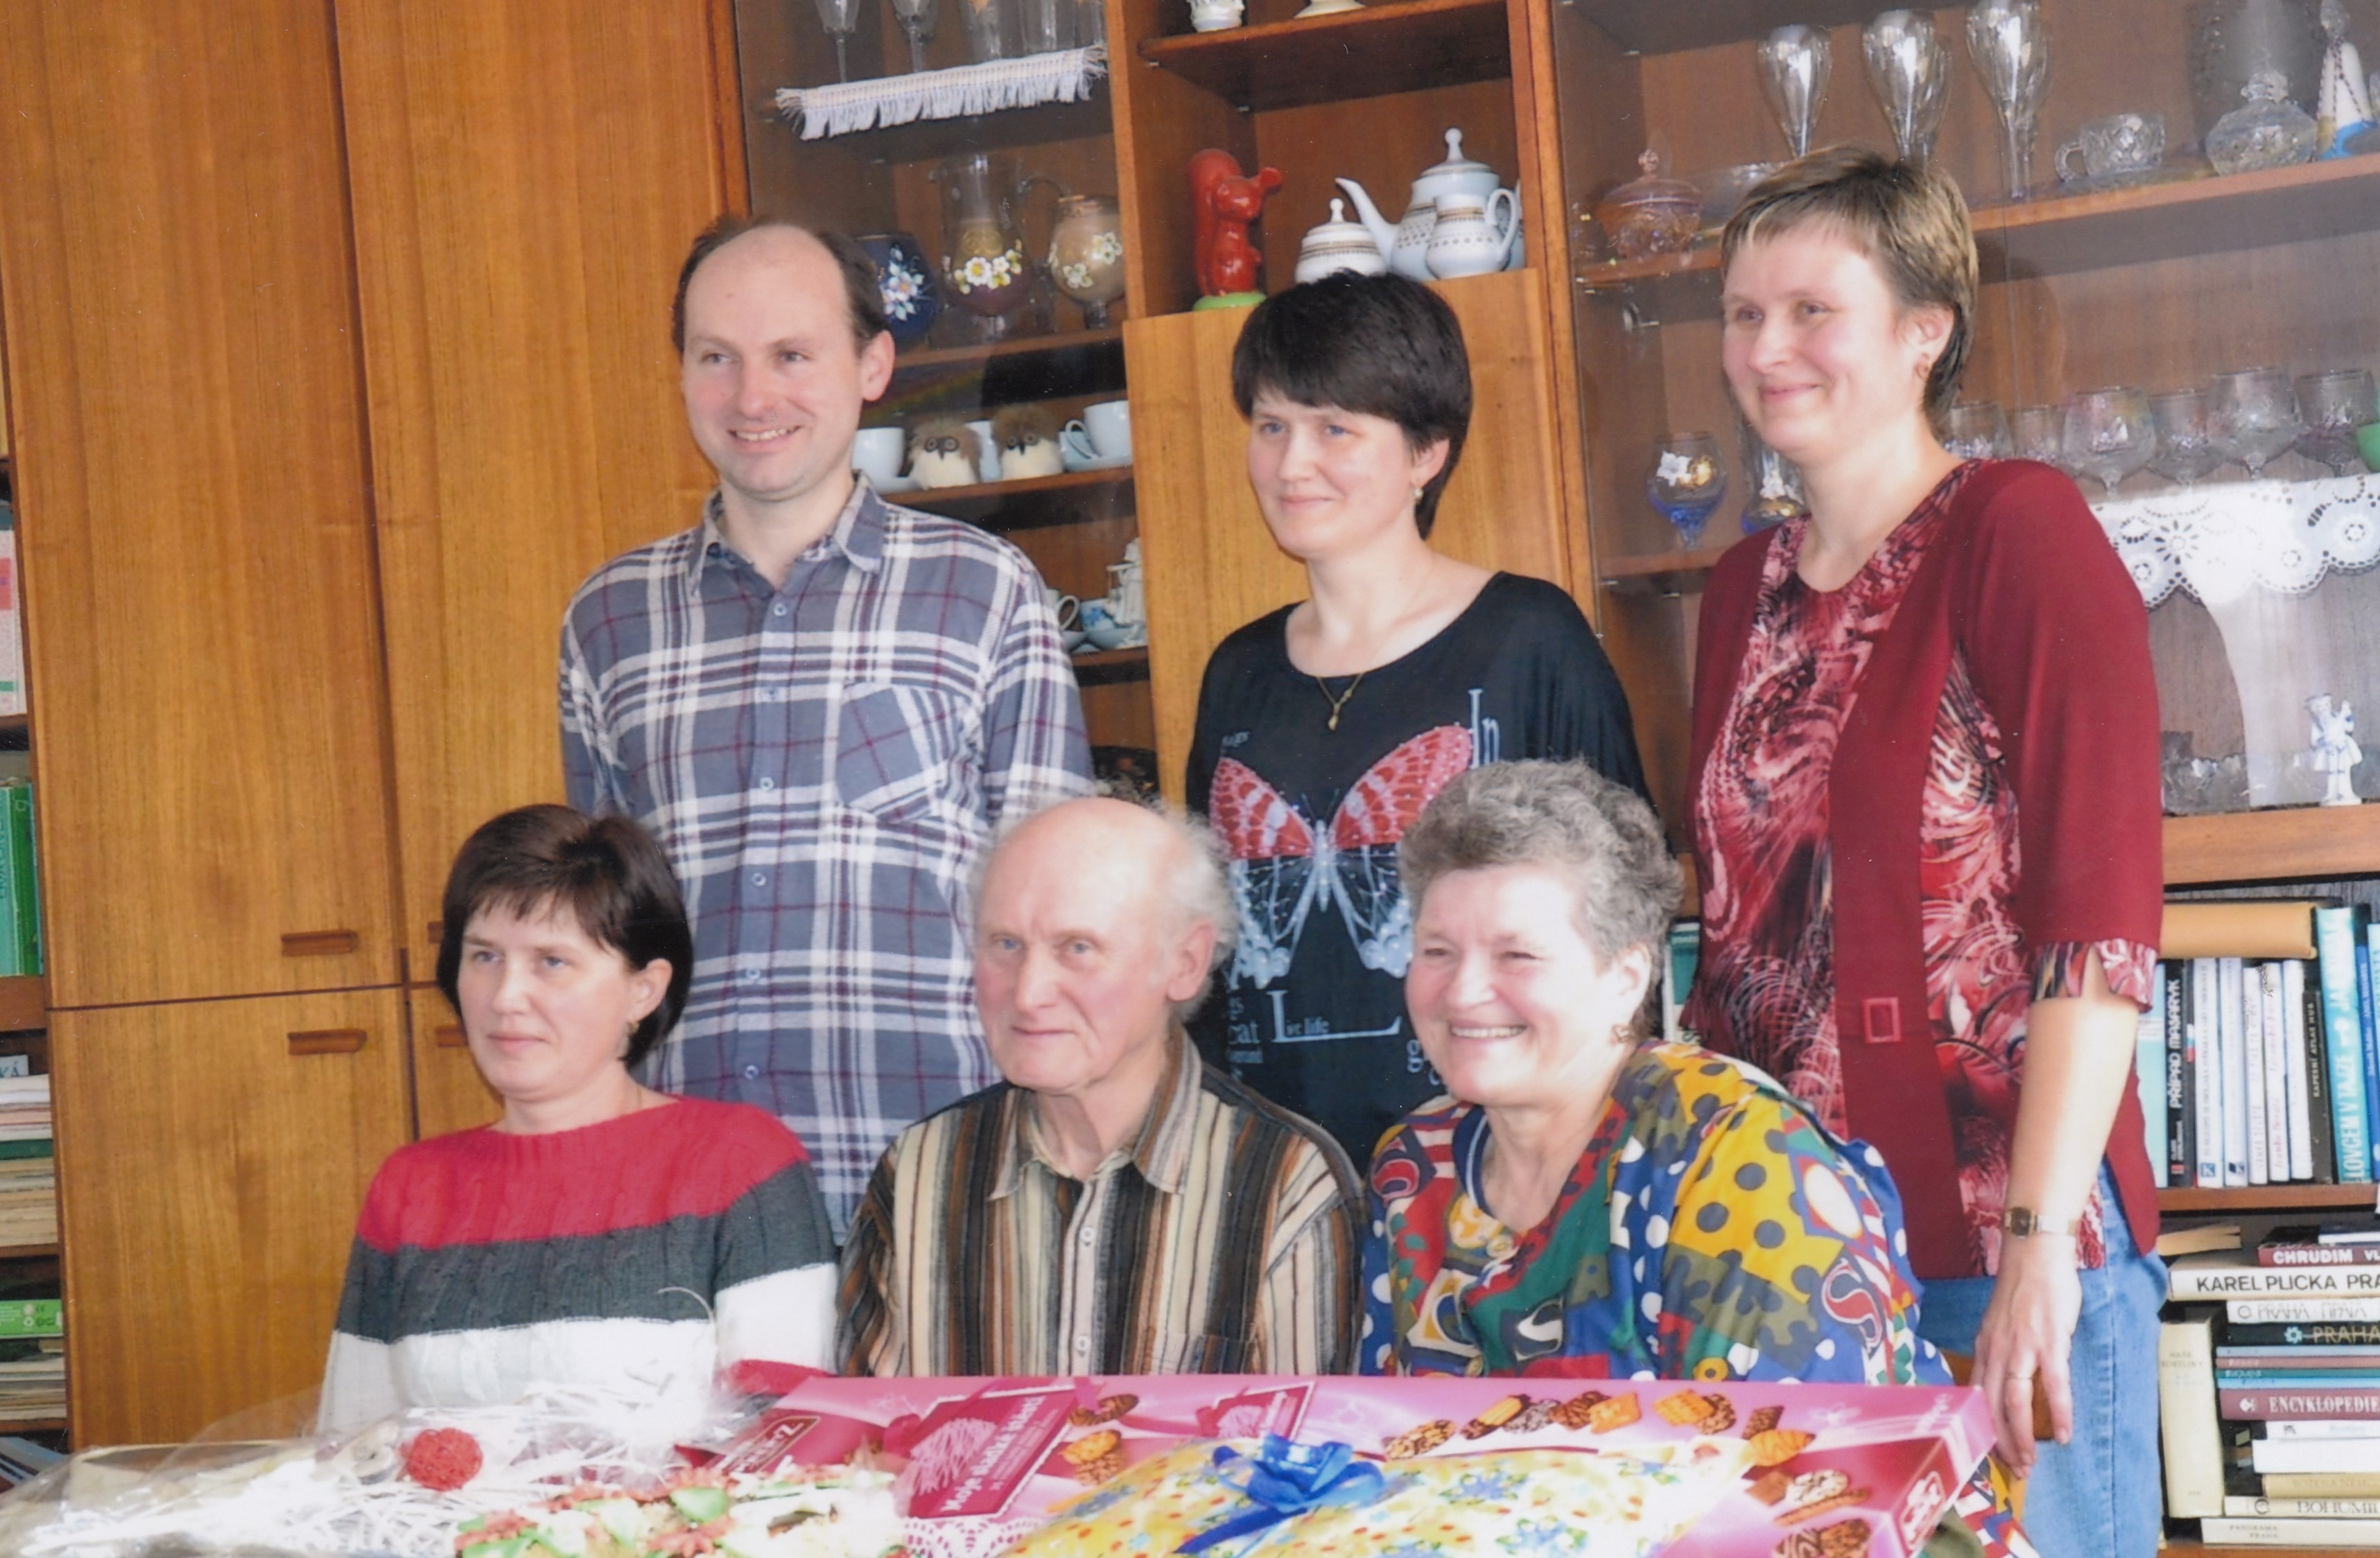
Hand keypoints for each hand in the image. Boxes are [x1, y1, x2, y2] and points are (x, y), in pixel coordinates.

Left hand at [1971, 1233, 2081, 1474]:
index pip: (1976, 1397)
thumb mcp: (2002, 1323)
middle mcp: (1996, 1351)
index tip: (1990, 1453)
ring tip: (2031, 1462)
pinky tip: (2064, 1434)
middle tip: (2014, 1469)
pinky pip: (2053, 1384)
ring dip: (2023, 1436)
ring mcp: (2022, 1347)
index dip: (1982, 1428)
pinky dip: (2058, 1412)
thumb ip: (2003, 1351)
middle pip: (1991, 1407)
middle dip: (2001, 1443)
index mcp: (1984, 1348)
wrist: (2036, 1253)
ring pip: (2015, 1402)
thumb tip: (2008, 1378)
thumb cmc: (2024, 1288)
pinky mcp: (2050, 1341)